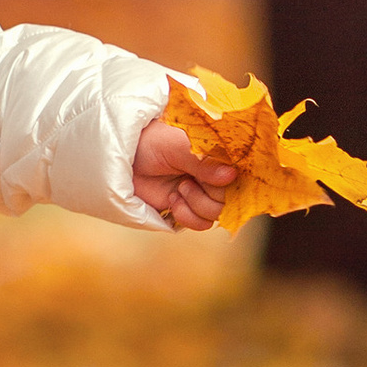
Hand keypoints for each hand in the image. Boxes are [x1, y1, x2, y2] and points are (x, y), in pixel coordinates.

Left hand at [133, 116, 236, 231]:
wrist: (126, 159)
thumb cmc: (151, 142)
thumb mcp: (177, 146)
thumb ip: (203, 161)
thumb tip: (230, 176)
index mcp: (218, 154)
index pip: (240, 175)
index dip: (228, 181)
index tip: (211, 177)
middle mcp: (215, 174)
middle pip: (231, 199)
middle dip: (208, 194)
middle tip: (185, 181)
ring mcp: (203, 192)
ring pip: (217, 214)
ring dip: (196, 204)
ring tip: (179, 189)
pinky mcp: (189, 208)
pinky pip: (203, 224)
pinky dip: (188, 216)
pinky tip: (173, 200)